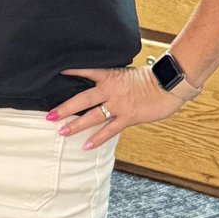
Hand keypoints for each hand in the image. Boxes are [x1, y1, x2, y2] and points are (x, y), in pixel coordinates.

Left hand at [48, 65, 188, 149]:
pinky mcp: (128, 117)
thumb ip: (112, 78)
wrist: (168, 85)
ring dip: (76, 125)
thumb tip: (99, 81)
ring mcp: (118, 105)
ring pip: (92, 117)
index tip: (56, 73)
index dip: (71, 72)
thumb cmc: (150, 78)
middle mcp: (110, 90)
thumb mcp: (126, 73)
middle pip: (82, 100)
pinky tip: (86, 145)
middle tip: (50, 116)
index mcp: (109, 76)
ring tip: (62, 132)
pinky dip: (97, 138)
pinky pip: (109, 130)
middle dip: (65, 109)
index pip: (86, 72)